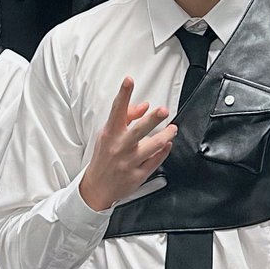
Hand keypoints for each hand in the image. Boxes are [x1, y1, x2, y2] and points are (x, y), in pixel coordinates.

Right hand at [79, 79, 176, 212]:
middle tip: (163, 110)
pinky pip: (154, 162)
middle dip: (152, 119)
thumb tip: (144, 106)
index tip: (128, 80)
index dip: (123, 94)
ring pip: (151, 147)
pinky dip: (163, 152)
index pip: (116, 110)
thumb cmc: (103, 157)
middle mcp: (119, 147)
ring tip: (172, 129)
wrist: (96, 187)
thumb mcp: (107, 134)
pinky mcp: (137, 175)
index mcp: (110, 134)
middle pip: (138, 130)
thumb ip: (126, 117)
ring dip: (165, 136)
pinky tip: (167, 145)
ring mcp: (129, 162)